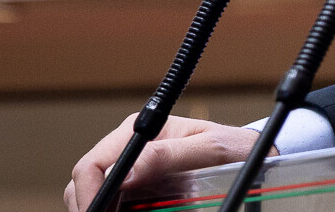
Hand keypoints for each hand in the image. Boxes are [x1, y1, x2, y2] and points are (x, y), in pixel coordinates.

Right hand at [66, 114, 258, 211]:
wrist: (248, 156)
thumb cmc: (233, 148)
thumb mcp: (209, 150)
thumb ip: (167, 156)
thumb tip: (123, 172)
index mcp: (140, 131)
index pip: (93, 164)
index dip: (89, 194)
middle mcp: (131, 148)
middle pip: (87, 182)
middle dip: (90, 205)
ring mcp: (134, 169)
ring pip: (97, 196)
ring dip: (103, 209)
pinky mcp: (140, 188)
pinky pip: (116, 205)